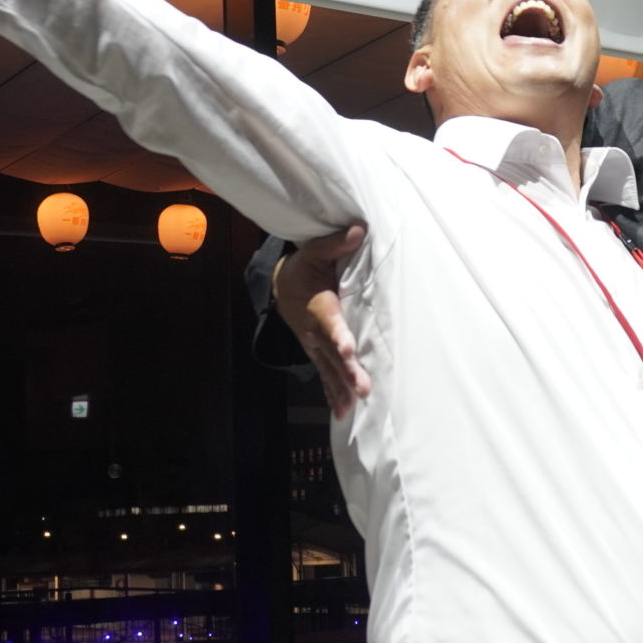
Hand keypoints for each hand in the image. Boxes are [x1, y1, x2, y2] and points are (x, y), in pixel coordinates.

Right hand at [276, 225, 368, 419]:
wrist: (280, 286)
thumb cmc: (305, 267)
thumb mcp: (316, 251)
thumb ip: (336, 243)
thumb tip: (359, 230)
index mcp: (318, 304)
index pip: (329, 320)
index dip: (338, 333)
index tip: (347, 348)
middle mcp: (314, 329)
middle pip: (331, 352)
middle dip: (346, 371)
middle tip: (362, 388)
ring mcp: (314, 344)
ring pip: (328, 368)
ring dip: (341, 388)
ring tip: (354, 407)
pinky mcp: (316, 353)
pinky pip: (324, 375)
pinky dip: (332, 394)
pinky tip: (343, 413)